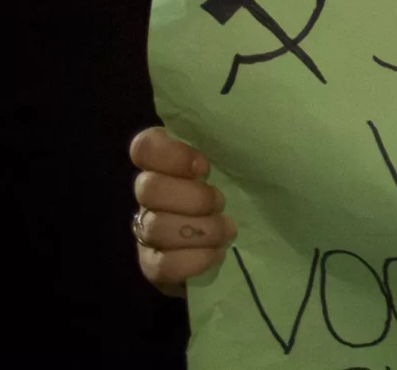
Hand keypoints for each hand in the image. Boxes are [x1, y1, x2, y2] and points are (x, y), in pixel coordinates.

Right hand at [130, 126, 234, 291]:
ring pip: (155, 226)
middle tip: (221, 202)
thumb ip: (228, 152)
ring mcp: (147, 231)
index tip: (204, 166)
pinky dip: (193, 260)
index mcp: (166, 164)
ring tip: (227, 231)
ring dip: (199, 230)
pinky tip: (216, 254)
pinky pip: (160, 264)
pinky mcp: (152, 265)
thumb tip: (251, 132)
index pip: (145, 147)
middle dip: (192, 197)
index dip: (171, 155)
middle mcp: (149, 195)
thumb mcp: (234, 169)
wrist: (233, 248)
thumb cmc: (237, 195)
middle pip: (148, 188)